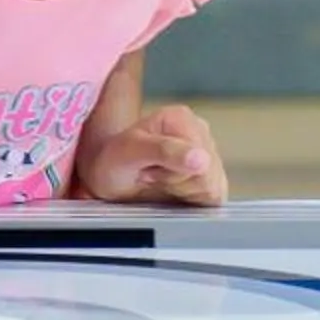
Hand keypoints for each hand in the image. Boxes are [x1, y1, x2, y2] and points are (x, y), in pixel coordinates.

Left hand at [78, 105, 228, 206]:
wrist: (106, 175)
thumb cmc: (112, 160)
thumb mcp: (129, 153)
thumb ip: (164, 151)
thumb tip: (201, 159)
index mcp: (182, 118)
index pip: (202, 162)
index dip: (175, 175)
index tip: (149, 170)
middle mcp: (199, 131)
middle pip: (208, 178)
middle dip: (177, 184)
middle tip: (151, 176)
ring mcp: (207, 152)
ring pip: (212, 190)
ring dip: (182, 192)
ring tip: (158, 180)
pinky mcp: (210, 174)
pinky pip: (213, 198)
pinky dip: (190, 200)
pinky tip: (170, 189)